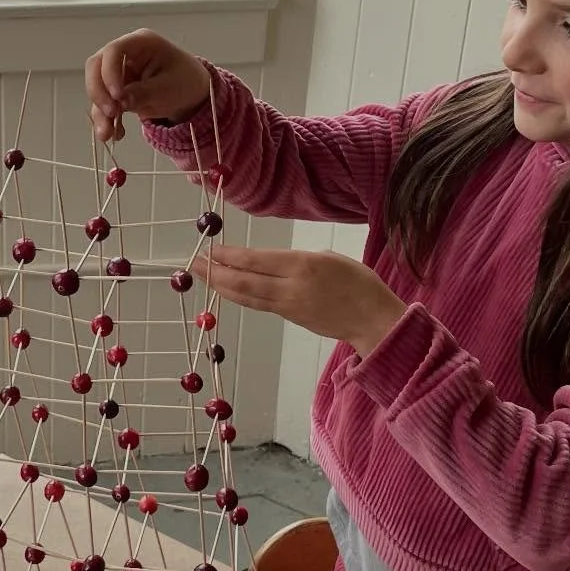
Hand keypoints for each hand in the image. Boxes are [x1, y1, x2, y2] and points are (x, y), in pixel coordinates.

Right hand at [84, 29, 211, 141]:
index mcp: (140, 42)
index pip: (114, 51)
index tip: (117, 96)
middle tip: (110, 114)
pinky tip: (116, 134)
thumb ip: (144, 93)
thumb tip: (120, 102)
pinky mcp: (115, 90)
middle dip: (99, 92)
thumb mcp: (169, 87)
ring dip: (99, 113)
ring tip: (108, 134)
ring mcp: (117, 72)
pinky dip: (107, 120)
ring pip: (97, 89)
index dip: (109, 73)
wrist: (190, 94)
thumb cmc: (184, 81)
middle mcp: (124, 54)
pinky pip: (104, 104)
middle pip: (96, 67)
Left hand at [204, 245, 406, 355]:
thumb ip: (299, 260)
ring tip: (203, 276)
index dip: (229, 257)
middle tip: (195, 263)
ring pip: (247, 296)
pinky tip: (229, 290)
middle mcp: (290, 288)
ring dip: (222, 286)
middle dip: (216, 273)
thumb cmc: (360, 284)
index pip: (256, 261)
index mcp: (302, 266)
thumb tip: (274, 264)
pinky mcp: (290, 319)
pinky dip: (240, 296)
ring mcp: (288, 307)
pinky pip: (259, 305)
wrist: (374, 321)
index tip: (210, 250)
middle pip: (244, 281)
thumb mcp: (331, 258)